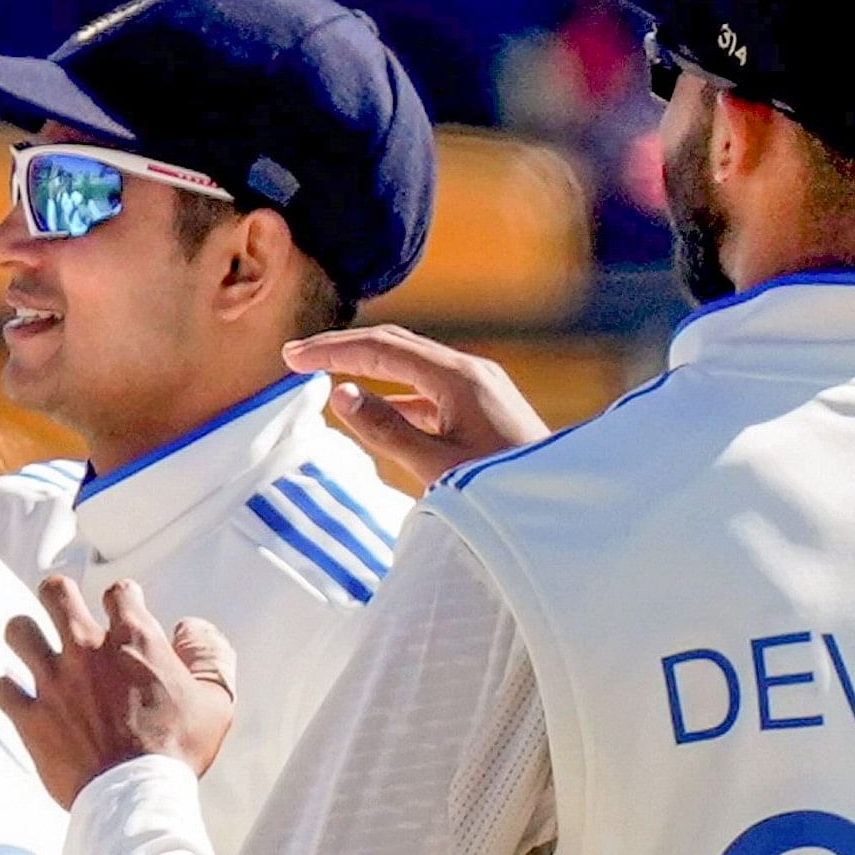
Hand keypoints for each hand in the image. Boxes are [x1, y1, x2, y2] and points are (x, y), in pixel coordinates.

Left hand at [0, 574, 237, 805]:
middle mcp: (88, 651)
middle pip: (56, 593)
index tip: (121, 610)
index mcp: (134, 641)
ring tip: (32, 648)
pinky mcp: (30, 716)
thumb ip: (208, 655)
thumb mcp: (214, 701)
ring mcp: (54, 681)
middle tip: (62, 608)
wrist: (137, 797)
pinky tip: (19, 698)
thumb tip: (192, 628)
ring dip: (25, 637)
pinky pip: (1, 688)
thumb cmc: (177, 752)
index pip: (119, 593)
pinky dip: (8, 692)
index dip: (121, 598)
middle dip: (57, 596)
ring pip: (18, 631)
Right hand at [284, 324, 549, 494]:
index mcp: (458, 378)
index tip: (291, 358)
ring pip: (412, 364)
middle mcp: (470, 372)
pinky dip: (395, 390)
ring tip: (327, 373)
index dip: (332, 351)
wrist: (563, 507)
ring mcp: (479, 388)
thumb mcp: (437, 466)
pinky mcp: (483, 407)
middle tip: (295, 357)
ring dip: (367, 366)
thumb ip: (387, 429)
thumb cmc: (502, 492)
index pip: (381, 350)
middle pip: (396, 346)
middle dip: (343, 348)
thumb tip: (341, 393)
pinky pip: (429, 388)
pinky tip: (379, 406)